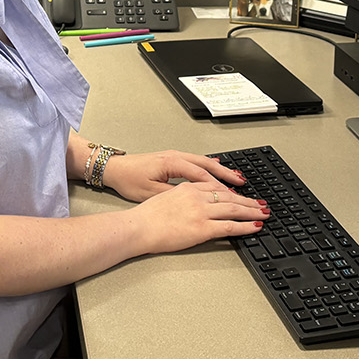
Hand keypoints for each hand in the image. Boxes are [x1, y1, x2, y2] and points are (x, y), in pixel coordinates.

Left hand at [100, 149, 247, 202]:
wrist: (114, 168)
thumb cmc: (129, 180)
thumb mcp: (151, 192)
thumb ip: (174, 195)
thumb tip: (195, 201)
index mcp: (172, 163)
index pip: (202, 175)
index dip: (220, 187)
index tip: (234, 195)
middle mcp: (176, 157)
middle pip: (208, 165)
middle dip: (227, 176)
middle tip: (244, 184)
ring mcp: (175, 157)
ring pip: (204, 163)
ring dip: (221, 171)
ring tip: (237, 179)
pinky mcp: (172, 160)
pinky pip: (196, 163)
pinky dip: (209, 169)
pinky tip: (218, 172)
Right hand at [128, 180, 269, 255]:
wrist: (138, 227)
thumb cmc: (146, 217)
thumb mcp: (164, 197)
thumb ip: (182, 197)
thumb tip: (193, 203)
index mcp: (187, 187)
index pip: (216, 187)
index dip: (232, 191)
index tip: (241, 195)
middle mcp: (197, 196)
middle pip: (229, 196)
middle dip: (248, 200)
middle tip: (261, 203)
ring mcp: (201, 212)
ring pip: (234, 209)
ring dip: (252, 211)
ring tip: (263, 213)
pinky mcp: (202, 229)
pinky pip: (230, 226)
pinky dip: (245, 226)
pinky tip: (255, 226)